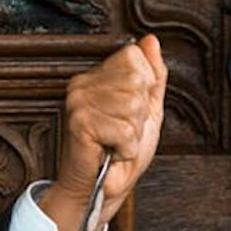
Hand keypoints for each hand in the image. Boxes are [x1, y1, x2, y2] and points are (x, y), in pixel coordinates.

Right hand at [40, 33, 166, 230]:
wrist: (104, 189)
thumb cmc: (120, 154)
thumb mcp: (147, 109)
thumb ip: (152, 75)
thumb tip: (151, 40)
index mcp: (96, 77)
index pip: (134, 56)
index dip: (143, 88)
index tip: (129, 113)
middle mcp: (82, 85)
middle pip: (136, 80)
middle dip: (139, 114)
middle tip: (121, 132)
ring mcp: (78, 103)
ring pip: (132, 105)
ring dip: (132, 133)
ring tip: (115, 142)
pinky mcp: (79, 124)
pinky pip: (123, 129)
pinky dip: (125, 148)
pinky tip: (110, 152)